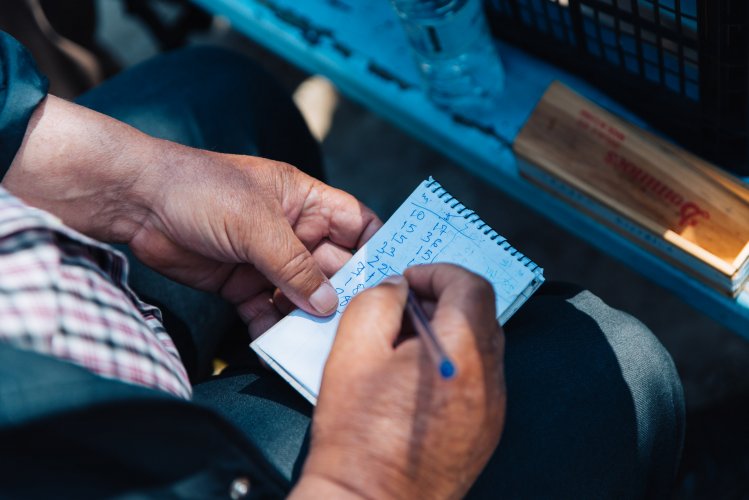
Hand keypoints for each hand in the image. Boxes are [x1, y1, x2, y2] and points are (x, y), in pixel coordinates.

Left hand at [128, 145, 380, 337]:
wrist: (137, 203)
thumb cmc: (201, 189)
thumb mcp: (257, 224)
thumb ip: (294, 266)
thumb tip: (327, 303)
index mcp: (305, 201)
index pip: (356, 224)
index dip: (378, 248)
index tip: (394, 279)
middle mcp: (292, 230)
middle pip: (332, 266)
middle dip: (343, 293)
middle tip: (357, 324)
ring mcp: (266, 259)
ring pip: (301, 294)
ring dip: (308, 316)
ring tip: (320, 342)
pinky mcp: (240, 283)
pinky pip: (266, 310)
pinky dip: (272, 327)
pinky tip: (277, 344)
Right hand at [292, 264, 506, 498]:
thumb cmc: (357, 436)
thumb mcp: (352, 351)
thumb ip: (378, 302)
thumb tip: (398, 288)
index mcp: (460, 355)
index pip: (471, 287)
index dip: (439, 273)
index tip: (411, 280)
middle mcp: (488, 381)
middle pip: (482, 314)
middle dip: (445, 298)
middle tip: (405, 306)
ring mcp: (492, 409)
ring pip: (483, 346)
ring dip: (450, 330)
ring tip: (406, 344)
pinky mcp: (486, 431)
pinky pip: (480, 378)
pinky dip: (456, 362)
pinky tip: (417, 377)